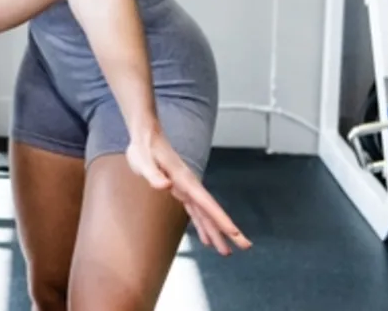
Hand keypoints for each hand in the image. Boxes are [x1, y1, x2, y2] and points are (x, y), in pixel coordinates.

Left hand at [125, 130, 250, 255]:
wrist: (146, 136)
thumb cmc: (144, 148)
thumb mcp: (143, 161)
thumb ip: (154, 175)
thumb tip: (165, 186)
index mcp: (185, 180)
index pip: (206, 203)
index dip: (220, 218)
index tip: (234, 232)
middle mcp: (190, 186)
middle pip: (212, 211)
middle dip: (227, 229)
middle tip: (244, 246)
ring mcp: (187, 189)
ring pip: (205, 214)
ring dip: (215, 232)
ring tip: (225, 251)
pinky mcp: (181, 191)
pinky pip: (195, 212)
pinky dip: (202, 225)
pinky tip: (206, 238)